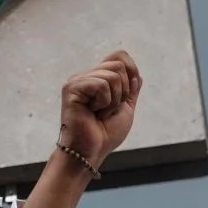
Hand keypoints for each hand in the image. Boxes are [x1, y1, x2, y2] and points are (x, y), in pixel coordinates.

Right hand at [58, 50, 140, 169]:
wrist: (91, 151)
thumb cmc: (105, 134)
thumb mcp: (125, 108)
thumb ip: (130, 89)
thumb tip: (136, 74)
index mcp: (97, 78)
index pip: (119, 56)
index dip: (131, 72)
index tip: (126, 96)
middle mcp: (85, 76)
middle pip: (118, 65)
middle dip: (123, 92)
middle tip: (108, 109)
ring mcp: (77, 81)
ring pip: (112, 76)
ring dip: (113, 100)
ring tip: (99, 113)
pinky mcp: (72, 88)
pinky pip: (101, 85)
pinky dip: (104, 103)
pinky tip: (91, 112)